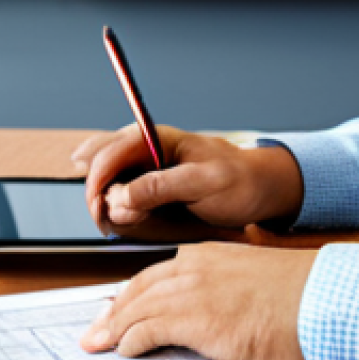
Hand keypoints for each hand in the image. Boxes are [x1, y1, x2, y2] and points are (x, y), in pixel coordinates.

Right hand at [73, 125, 304, 234]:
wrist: (260, 191)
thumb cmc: (240, 181)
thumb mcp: (205, 183)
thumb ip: (162, 187)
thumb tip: (120, 197)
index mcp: (161, 139)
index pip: (114, 148)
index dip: (99, 176)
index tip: (100, 207)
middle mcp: (149, 150)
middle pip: (101, 162)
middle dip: (98, 192)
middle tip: (109, 221)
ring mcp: (147, 168)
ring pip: (106, 180)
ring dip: (107, 203)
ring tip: (130, 219)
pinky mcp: (150, 187)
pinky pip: (120, 196)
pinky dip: (118, 210)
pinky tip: (132, 218)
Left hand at [80, 242, 316, 359]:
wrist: (315, 296)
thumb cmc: (291, 292)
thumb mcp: (248, 277)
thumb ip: (220, 284)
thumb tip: (206, 305)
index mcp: (208, 253)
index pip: (157, 272)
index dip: (132, 293)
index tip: (118, 307)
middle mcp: (194, 267)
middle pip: (139, 289)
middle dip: (112, 311)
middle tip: (95, 330)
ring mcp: (193, 292)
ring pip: (137, 309)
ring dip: (114, 329)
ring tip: (100, 344)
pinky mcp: (196, 320)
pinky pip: (148, 331)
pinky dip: (132, 342)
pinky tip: (128, 350)